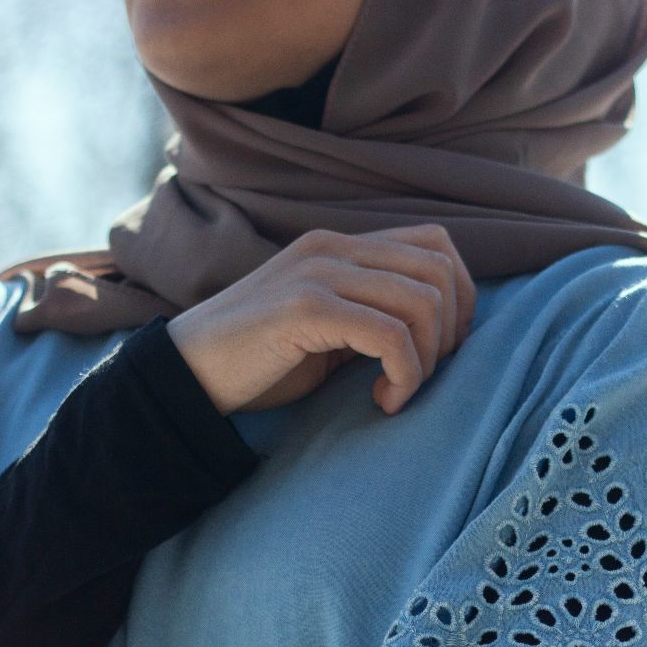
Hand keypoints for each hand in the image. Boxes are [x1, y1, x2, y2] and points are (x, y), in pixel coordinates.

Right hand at [163, 223, 477, 415]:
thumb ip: (374, 316)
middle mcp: (334, 247)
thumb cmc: (259, 360)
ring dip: (426, 359)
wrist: (187, 373)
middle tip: (421, 377)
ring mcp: (319, 273)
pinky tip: (382, 402)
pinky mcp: (306, 308)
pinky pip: (390, 335)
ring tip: (396, 392)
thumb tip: (441, 333)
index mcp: (341, 246)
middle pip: (439, 270)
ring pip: (422, 301)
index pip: (436, 244)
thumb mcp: (329, 330)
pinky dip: (403, 375)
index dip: (459, 298)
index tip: (441, 350)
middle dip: (449, 332)